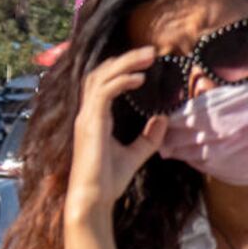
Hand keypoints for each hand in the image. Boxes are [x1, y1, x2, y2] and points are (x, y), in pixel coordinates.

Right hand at [67, 47, 166, 223]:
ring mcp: (86, 117)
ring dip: (125, 64)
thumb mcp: (135, 154)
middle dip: (124, 59)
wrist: (93, 197)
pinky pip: (103, 93)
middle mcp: (87, 114)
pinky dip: (121, 81)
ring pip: (100, 77)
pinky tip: (139, 79)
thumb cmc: (108, 180)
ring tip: (147, 56)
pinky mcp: (91, 123)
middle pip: (100, 74)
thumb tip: (163, 119)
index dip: (121, 69)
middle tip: (150, 51)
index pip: (102, 83)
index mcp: (94, 119)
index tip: (145, 62)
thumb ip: (148, 138)